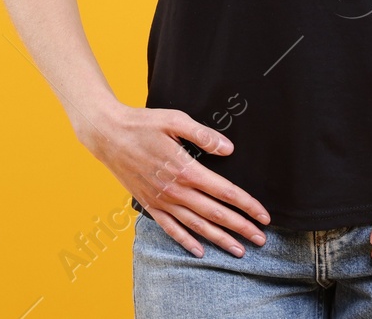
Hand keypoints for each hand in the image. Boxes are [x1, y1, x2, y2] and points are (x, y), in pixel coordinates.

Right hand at [76, 102, 270, 258]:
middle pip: (216, 214)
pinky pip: (171, 229)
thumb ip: (204, 136)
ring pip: (197, 226)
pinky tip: (200, 251)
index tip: (264, 217)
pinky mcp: (149, 205)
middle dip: (241, 228)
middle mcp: (176, 191)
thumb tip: (229, 149)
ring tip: (239, 250)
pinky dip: (186, 242)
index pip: (225, 192)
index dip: (247, 205)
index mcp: (187, 170)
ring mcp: (162, 201)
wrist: (107, 134)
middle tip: (261, 240)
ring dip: (220, 239)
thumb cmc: (143, 123)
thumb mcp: (175, 120)